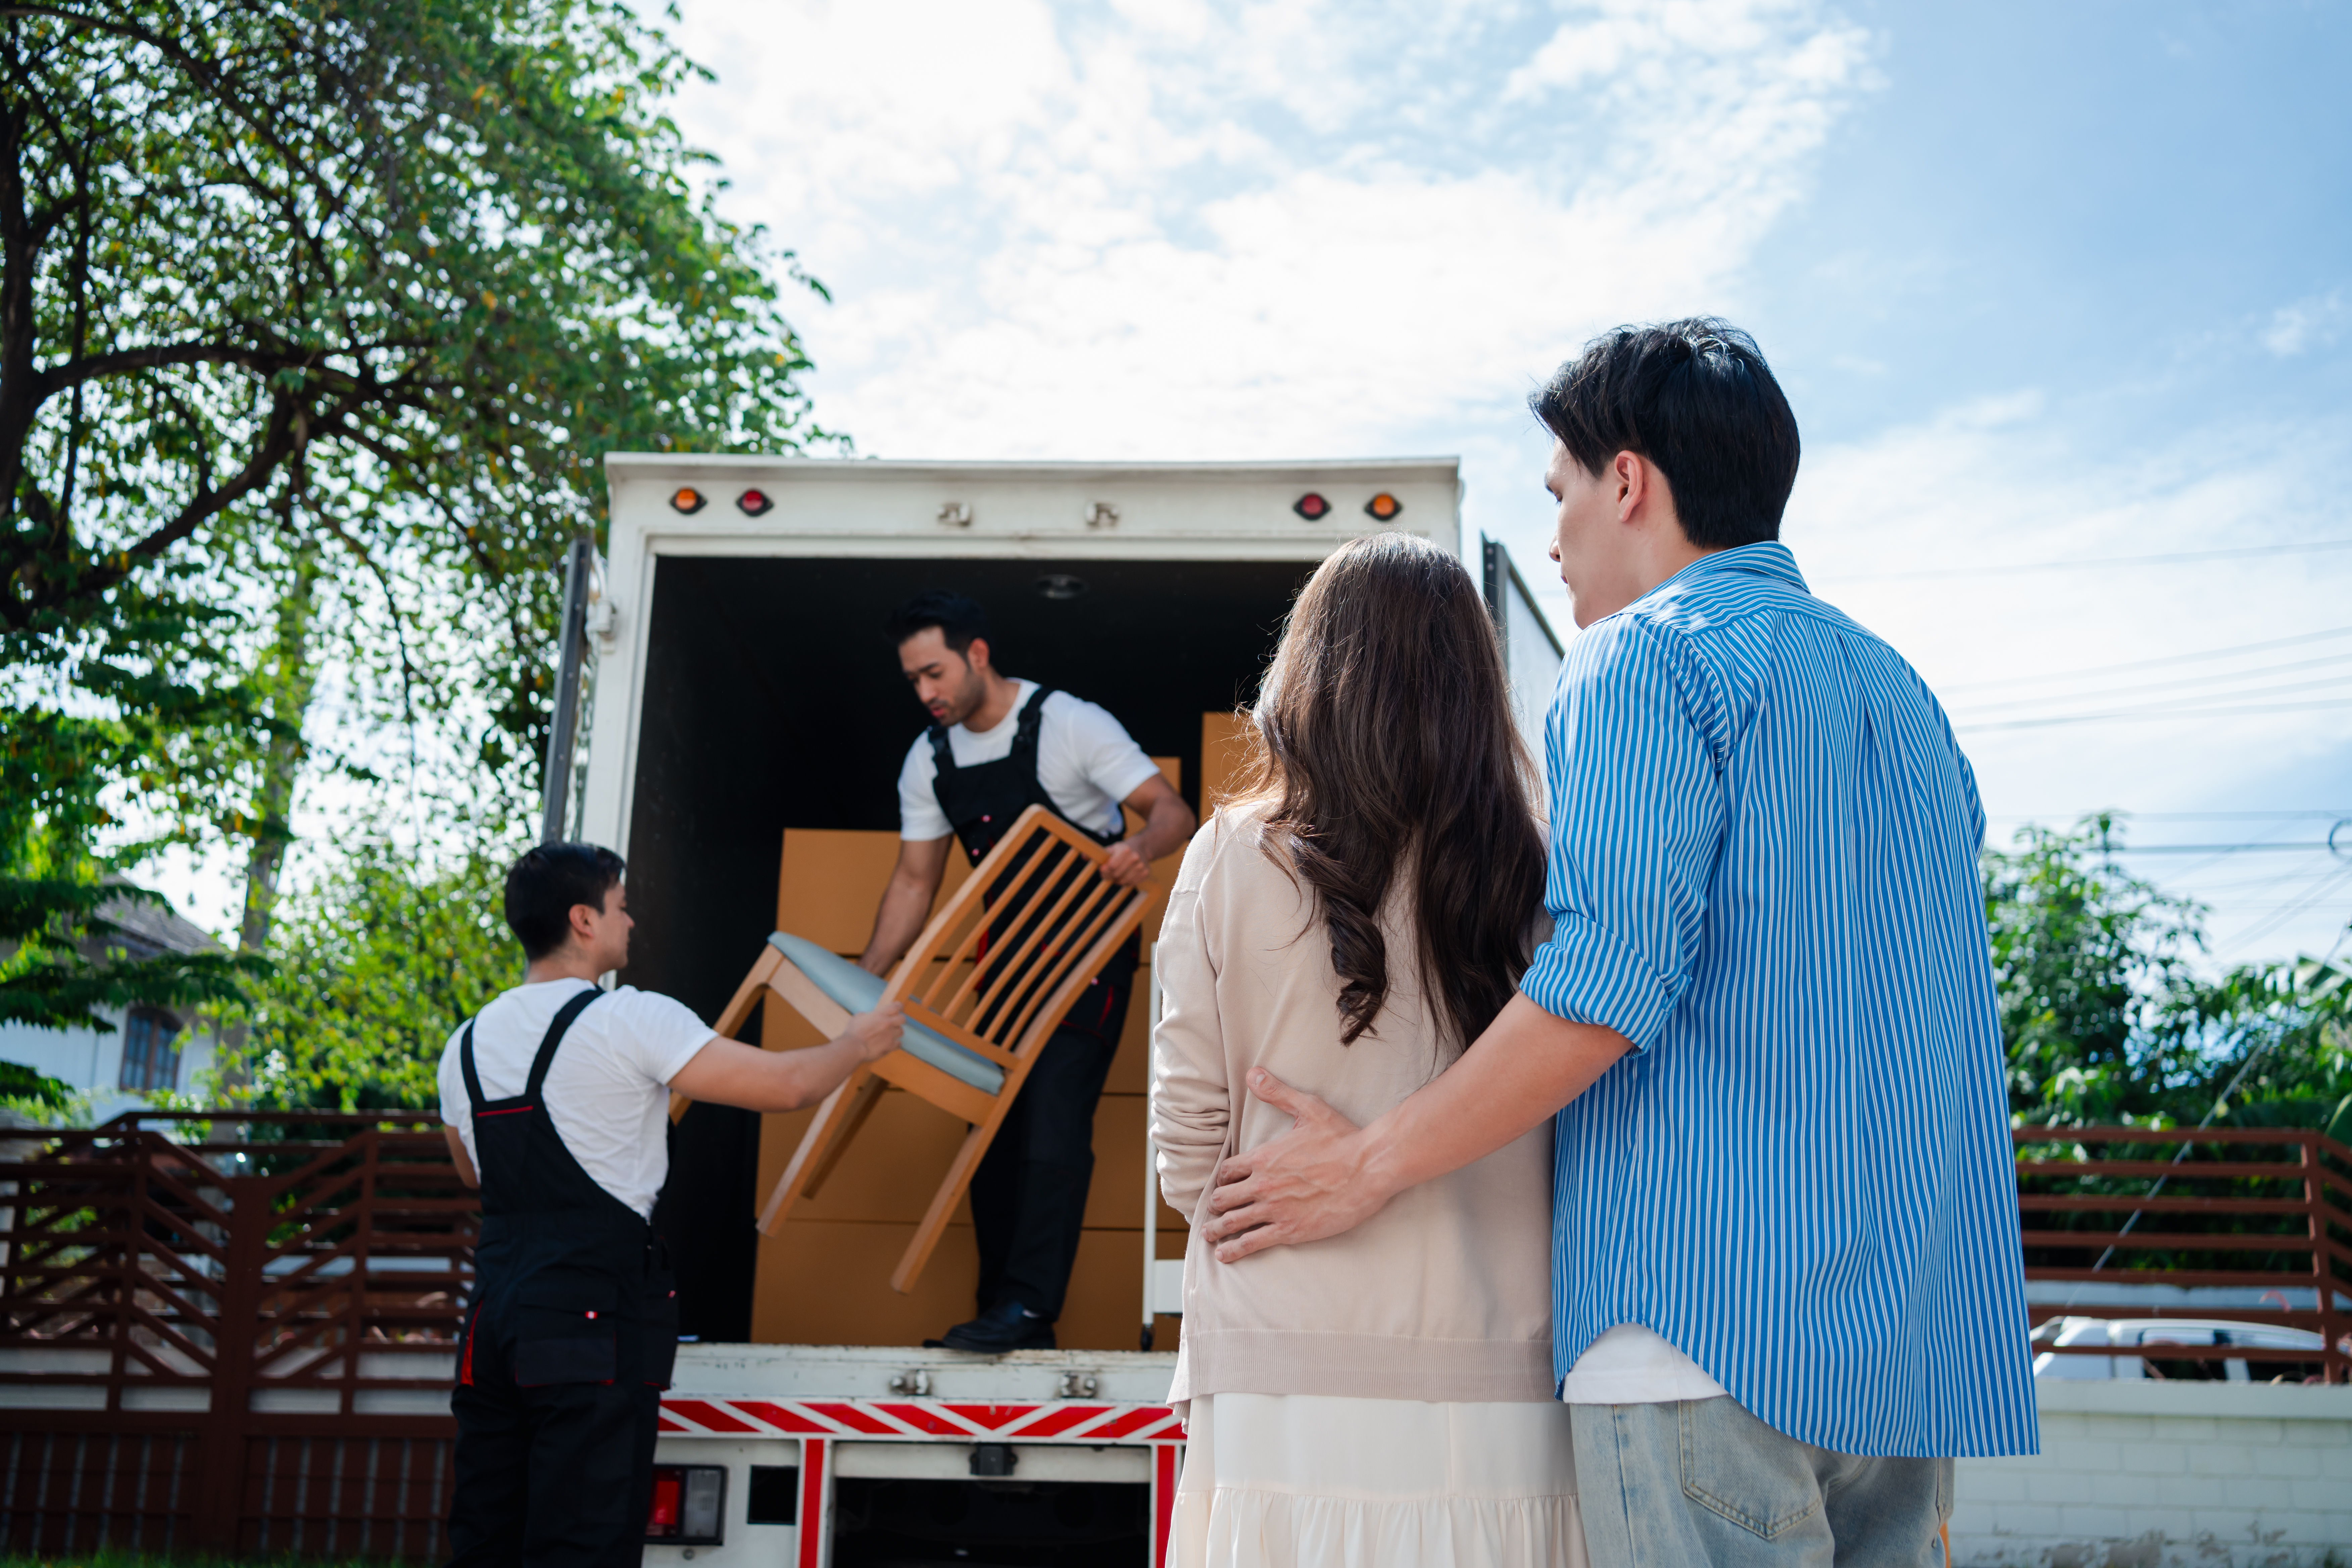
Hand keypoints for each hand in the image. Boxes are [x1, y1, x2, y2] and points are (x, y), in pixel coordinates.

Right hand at [840, 1000, 905, 1062]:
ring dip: (896, 1032)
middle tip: (894, 1022)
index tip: (897, 1007)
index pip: (896, 1006)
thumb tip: (869, 1016)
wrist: (853, 1047)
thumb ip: (867, 1015)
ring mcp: (890, 1035)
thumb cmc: (853, 1031)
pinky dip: (895, 1043)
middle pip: (902, 1019)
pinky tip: (889, 1044)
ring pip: (901, 1031)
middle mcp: (888, 1023)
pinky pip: (898, 1044)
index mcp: (880, 1014)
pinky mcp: (890, 1046)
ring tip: (889, 1034)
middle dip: (899, 1020)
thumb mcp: (858, 1017)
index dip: (898, 1006)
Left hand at [1100, 841, 1152, 887]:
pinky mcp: (1146, 873)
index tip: (1103, 868)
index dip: (1105, 870)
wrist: (1141, 848)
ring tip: (1117, 874)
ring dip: (1118, 880)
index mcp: (1125, 850)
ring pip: (1123, 881)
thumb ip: (1103, 856)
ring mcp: (1141, 866)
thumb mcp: (1112, 848)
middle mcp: (1135, 857)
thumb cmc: (1122, 850)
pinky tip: (1125, 876)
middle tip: (1110, 872)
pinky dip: (1126, 882)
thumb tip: (1097, 865)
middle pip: (1116, 874)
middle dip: (1111, 875)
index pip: (1112, 866)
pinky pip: (1131, 884)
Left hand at [1201, 1069, 1389, 1262]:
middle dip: (1216, 1205)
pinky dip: (1234, 1250)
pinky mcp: (1289, 1230)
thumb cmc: (1342, 1138)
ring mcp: (1274, 1209)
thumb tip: (1253, 1073)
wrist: (1368, 1168)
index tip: (1223, 1184)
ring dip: (1217, 1229)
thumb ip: (1277, 1093)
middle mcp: (1263, 1184)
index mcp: (1264, 1157)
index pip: (1229, 1170)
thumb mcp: (1308, 1108)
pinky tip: (1224, 1255)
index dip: (1223, 1178)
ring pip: (1233, 1222)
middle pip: (1225, 1198)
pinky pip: (1252, 1242)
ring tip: (1208, 1235)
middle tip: (1212, 1212)